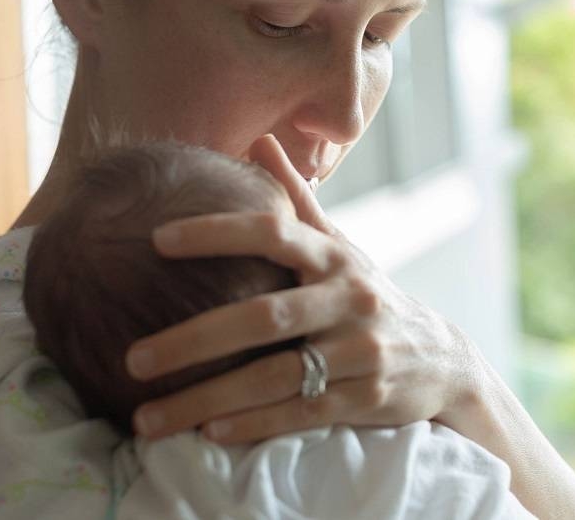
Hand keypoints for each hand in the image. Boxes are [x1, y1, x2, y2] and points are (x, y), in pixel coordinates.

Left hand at [124, 134, 485, 442]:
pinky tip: (207, 434)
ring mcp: (361, 351)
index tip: (157, 240)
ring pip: (276, 377)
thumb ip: (298, 200)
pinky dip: (254, 424)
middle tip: (132, 359)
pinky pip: (302, 413)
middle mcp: (349, 299)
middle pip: (264, 317)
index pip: (273, 232)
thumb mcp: (340, 246)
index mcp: (334, 257)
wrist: (441, 359)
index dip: (218, 232)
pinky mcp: (367, 399)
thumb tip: (260, 140)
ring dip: (208, 399)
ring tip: (145, 417)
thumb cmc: (366, 295)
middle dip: (193, 340)